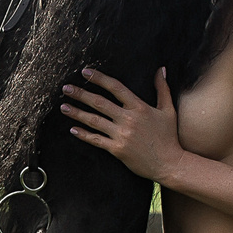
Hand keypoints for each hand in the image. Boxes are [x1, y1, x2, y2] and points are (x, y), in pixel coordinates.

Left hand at [61, 67, 182, 181]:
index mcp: (139, 108)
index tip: (85, 72)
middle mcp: (128, 120)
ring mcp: (122, 135)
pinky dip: (83, 134)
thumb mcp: (168, 110)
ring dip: (77, 113)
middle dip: (81, 94)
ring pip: (94, 121)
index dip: (99, 78)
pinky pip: (96, 140)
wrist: (169, 163)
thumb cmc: (169, 137)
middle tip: (66, 88)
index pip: (116, 88)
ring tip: (64, 106)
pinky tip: (73, 129)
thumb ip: (162, 89)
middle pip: (100, 103)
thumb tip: (160, 69)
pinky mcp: (117, 149)